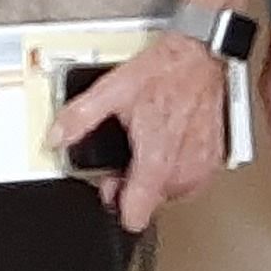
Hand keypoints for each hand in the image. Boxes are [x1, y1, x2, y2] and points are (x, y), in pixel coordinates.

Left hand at [52, 31, 227, 232]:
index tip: (110, 186)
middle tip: (127, 152)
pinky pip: (190, 179)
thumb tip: (55, 137)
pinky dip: (176, 166)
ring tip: (148, 144)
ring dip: (156, 174)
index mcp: (156, 159)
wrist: (202, 56)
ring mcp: (202, 167)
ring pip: (170, 192)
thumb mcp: (113, 89)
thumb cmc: (167, 70)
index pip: (136, 215)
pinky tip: (168, 142)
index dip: (115, 203)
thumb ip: (79, 117)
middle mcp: (183, 170)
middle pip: (149, 201)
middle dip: (133, 182)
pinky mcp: (214, 161)